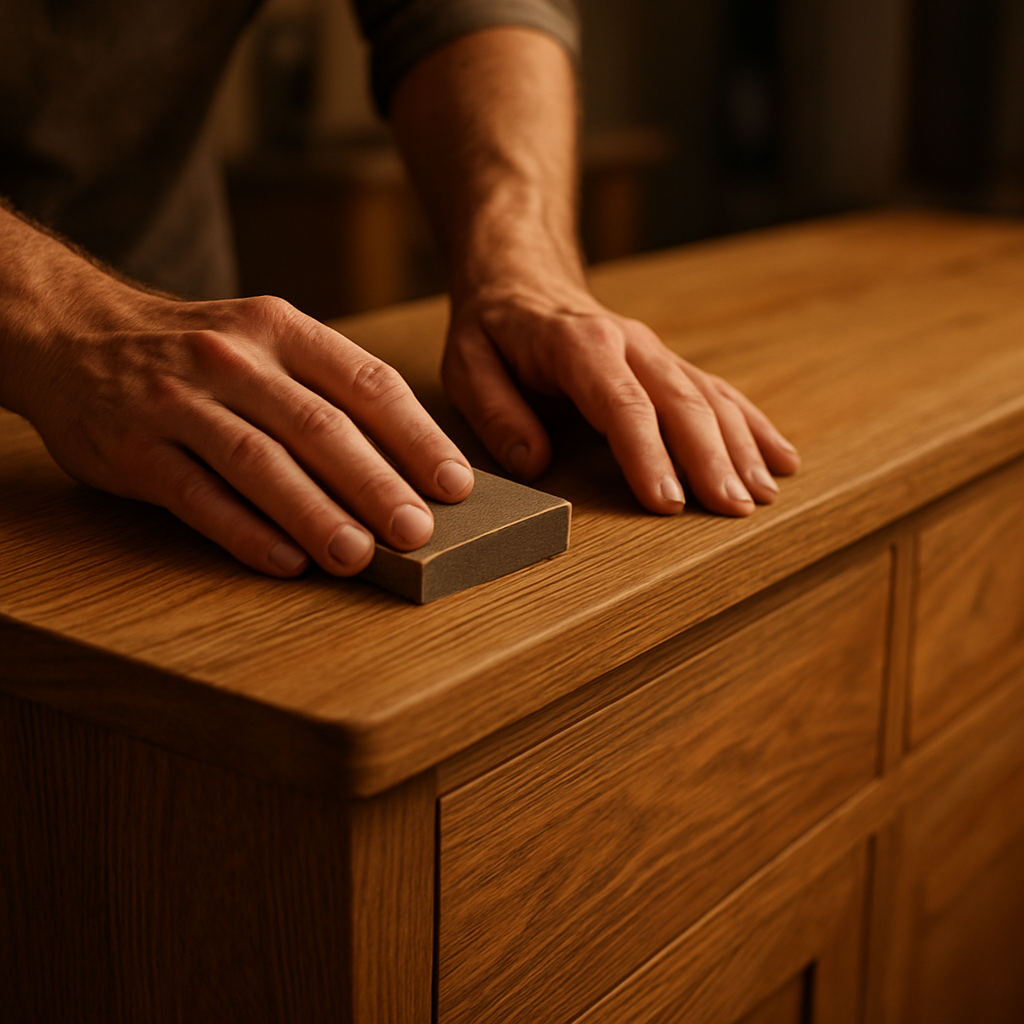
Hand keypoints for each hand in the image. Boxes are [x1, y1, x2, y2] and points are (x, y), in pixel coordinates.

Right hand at [4, 247, 472, 576]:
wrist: (76, 334)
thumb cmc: (198, 354)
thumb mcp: (265, 344)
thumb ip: (327, 394)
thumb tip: (408, 467)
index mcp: (282, 331)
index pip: (366, 383)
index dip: (416, 437)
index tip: (455, 485)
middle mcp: (234, 359)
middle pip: (319, 426)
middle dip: (375, 483)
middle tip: (418, 532)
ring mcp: (180, 401)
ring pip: (260, 462)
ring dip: (314, 514)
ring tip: (358, 556)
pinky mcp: (134, 448)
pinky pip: (197, 496)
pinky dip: (244, 532)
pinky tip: (284, 562)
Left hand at [443, 279, 798, 515]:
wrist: (522, 276)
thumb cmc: (493, 329)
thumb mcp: (467, 364)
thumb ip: (497, 412)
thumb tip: (535, 461)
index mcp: (579, 345)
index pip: (622, 404)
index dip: (649, 454)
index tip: (669, 501)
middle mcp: (629, 344)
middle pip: (681, 403)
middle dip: (711, 459)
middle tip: (732, 511)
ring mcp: (655, 353)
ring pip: (709, 399)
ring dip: (740, 448)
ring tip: (762, 496)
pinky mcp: (669, 365)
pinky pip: (720, 393)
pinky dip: (753, 427)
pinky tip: (780, 459)